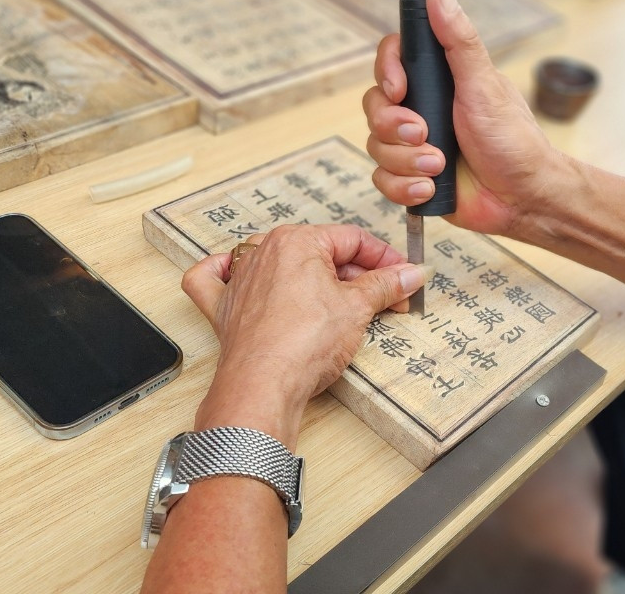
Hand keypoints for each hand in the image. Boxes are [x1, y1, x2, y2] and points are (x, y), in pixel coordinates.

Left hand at [180, 224, 425, 444]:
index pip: (353, 239)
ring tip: (341, 300)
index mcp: (297, 241)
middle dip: (357, 275)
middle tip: (384, 298)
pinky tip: (237, 275)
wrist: (264, 385)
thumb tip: (409, 273)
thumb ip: (385, 285)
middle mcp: (264, 252)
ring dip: (311, 275)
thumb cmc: (302, 345)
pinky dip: (225, 274)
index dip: (385, 259)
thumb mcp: (357, 308)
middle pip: (321, 253)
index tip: (402, 276)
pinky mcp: (225, 307)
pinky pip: (215, 279)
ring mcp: (240, 279)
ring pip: (279, 262)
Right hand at [362, 0, 567, 236]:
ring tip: (438, 165)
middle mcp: (422, 109)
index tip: (400, 88)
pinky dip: (404, 187)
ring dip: (406, 160)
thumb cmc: (513, 140)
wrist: (523, 197)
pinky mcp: (413, 178)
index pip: (391, 60)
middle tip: (425, 134)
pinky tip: (429, 188)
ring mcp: (414, 144)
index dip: (387, 73)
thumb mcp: (484, 83)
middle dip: (395, 126)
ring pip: (375, 146)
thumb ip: (457, 38)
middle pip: (374, 106)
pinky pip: (382, 180)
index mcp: (438, 80)